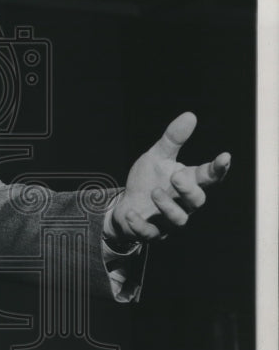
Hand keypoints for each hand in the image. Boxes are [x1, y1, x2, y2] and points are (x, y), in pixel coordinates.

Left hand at [107, 112, 229, 246]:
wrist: (125, 206)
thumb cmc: (148, 181)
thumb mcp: (157, 157)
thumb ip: (173, 139)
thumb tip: (190, 115)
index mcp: (188, 183)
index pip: (209, 177)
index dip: (218, 169)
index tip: (224, 157)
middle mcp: (183, 203)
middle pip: (198, 201)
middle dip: (189, 190)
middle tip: (176, 176)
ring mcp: (167, 221)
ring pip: (179, 219)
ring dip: (167, 206)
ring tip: (155, 192)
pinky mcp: (151, 233)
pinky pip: (150, 234)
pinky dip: (141, 224)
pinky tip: (131, 213)